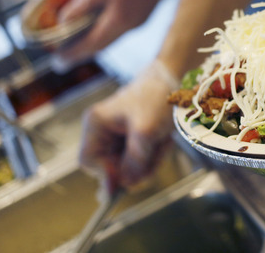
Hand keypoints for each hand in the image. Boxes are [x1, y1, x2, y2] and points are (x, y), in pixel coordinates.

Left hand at [55, 0, 166, 64]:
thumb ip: (81, 4)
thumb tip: (63, 20)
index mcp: (117, 23)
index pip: (91, 45)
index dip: (74, 54)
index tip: (59, 62)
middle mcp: (127, 28)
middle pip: (101, 45)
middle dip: (82, 52)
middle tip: (65, 58)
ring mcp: (136, 23)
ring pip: (110, 38)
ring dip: (93, 42)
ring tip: (78, 44)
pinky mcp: (141, 16)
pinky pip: (118, 29)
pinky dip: (104, 32)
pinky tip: (98, 26)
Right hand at [79, 60, 178, 192]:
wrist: (175, 80)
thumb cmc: (156, 98)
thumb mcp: (146, 132)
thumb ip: (134, 160)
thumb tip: (126, 184)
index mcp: (96, 124)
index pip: (89, 161)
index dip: (107, 173)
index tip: (130, 175)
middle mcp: (102, 132)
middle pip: (111, 168)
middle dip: (136, 166)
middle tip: (156, 154)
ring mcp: (118, 137)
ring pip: (129, 167)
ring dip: (149, 161)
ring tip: (162, 141)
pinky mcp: (133, 140)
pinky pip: (141, 161)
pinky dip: (155, 156)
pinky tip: (164, 141)